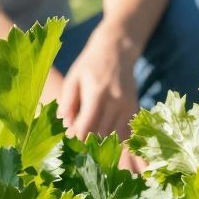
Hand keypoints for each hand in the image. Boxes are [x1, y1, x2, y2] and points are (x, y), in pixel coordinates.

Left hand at [57, 21, 139, 139]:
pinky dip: (114, 139)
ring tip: (89, 144)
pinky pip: (125, 133)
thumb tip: (64, 128)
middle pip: (100, 136)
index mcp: (97, 94)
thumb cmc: (90, 65)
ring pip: (114, 137)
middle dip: (87, 144)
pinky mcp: (134, 109)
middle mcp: (116, 102)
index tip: (67, 146)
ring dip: (101, 143)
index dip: (75, 140)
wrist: (117, 50)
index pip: (86, 128)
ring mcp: (128, 106)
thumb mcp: (73, 79)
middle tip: (75, 149)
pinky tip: (104, 136)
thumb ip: (67, 104)